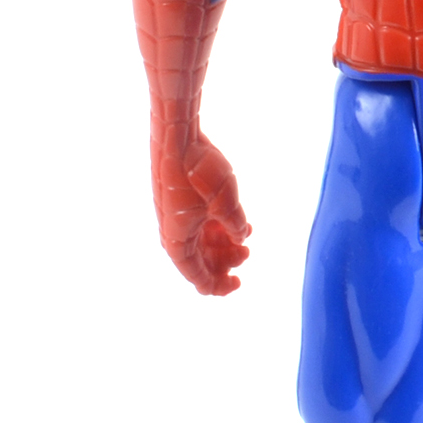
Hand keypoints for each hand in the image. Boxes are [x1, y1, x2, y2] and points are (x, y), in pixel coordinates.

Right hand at [152, 128, 250, 295]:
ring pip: (203, 244)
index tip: (238, 283)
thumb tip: (240, 237)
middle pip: (201, 262)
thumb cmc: (198, 171)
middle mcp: (175, 234)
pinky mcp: (182, 203)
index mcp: (177, 242)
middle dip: (225, 263)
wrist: (177, 136)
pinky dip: (220, 229)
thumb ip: (236, 226)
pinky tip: (241, 224)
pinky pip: (202, 225)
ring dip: (225, 245)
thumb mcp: (226, 202)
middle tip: (246, 255)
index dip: (218, 286)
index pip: (198, 277)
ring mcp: (178, 218)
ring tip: (247, 238)